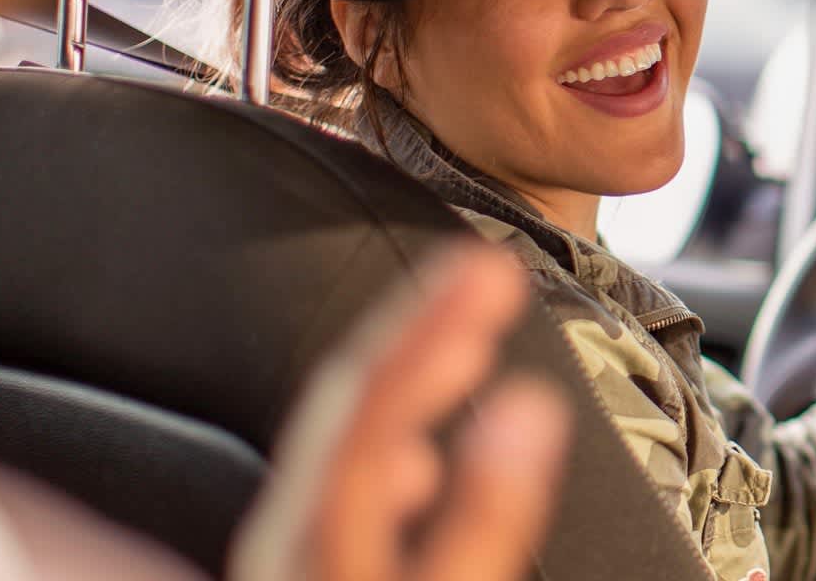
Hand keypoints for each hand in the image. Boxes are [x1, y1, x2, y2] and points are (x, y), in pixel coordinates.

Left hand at [230, 247, 569, 580]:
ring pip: (343, 445)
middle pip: (348, 404)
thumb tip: (528, 407)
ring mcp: (292, 560)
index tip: (491, 266)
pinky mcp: (312, 577)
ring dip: (406, 381)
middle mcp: (287, 536)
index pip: (371, 399)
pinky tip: (412, 465)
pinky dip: (388, 453)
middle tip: (485, 269)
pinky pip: (340, 494)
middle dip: (419, 328)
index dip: (432, 323)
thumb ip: (480, 513)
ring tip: (462, 338)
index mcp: (312, 532)